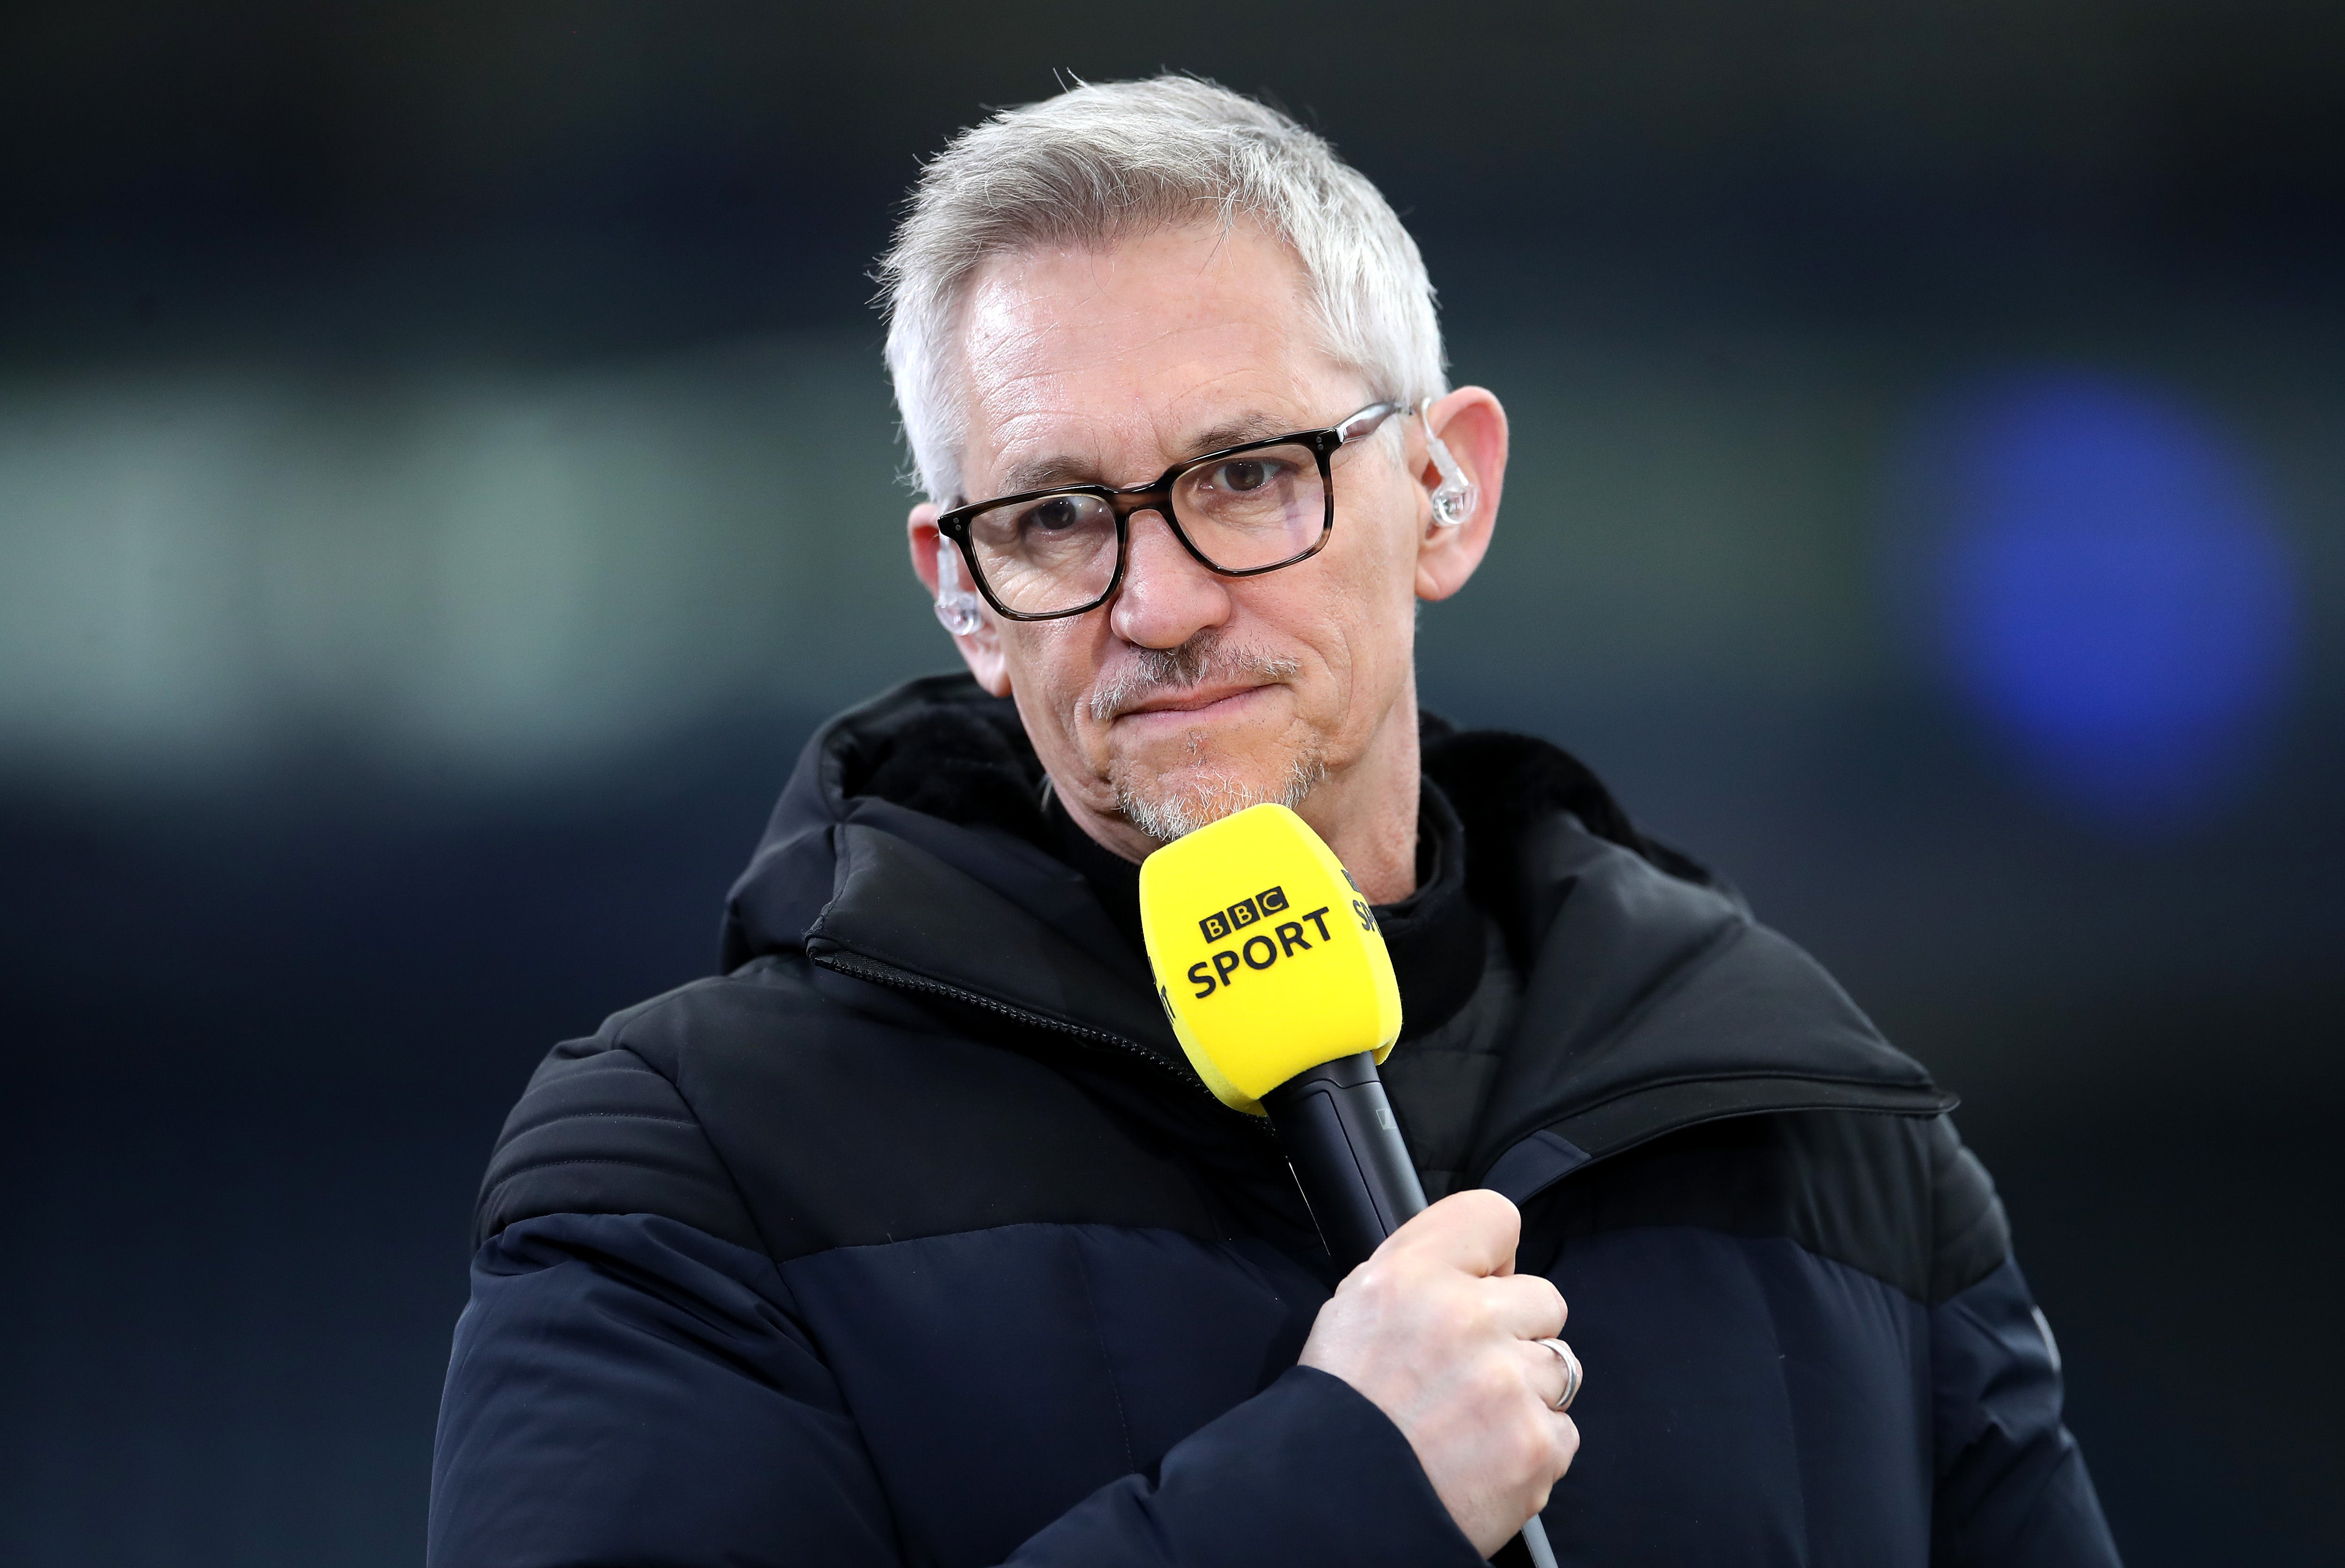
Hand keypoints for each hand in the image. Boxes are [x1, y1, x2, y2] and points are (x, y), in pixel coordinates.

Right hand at [1297, 1189, 1580, 1556]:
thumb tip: (1482, 1263)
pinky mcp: (1536, 1444)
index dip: (1494, 1255)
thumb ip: (1420, 1271)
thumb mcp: (1357, 1308)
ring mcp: (1508, 1384)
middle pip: (1544, 1298)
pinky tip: (1485, 1456)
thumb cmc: (1342, 1410)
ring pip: (1560, 1365)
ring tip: (1472, 1420)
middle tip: (1468, 1370)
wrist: (1334, 1508)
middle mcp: (1466, 1318)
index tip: (1484, 1282)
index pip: (1495, 1216)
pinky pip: (1564, 1429)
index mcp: (1413, 1276)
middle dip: (1515, 1332)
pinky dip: (1532, 1446)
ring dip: (1525, 1390)